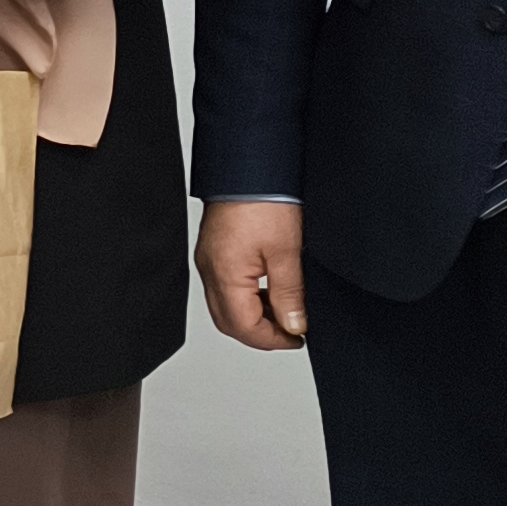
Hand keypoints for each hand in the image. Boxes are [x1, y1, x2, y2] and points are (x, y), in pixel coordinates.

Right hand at [197, 199, 308, 352]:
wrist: (248, 166)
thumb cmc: (264, 199)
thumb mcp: (287, 252)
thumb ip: (290, 295)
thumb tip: (294, 325)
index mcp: (225, 275)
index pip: (244, 326)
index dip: (273, 339)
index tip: (298, 338)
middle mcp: (210, 271)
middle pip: (229, 323)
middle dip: (260, 334)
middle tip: (291, 331)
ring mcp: (208, 261)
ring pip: (225, 307)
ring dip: (253, 317)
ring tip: (283, 310)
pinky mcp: (212, 252)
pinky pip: (223, 288)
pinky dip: (245, 299)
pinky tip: (267, 290)